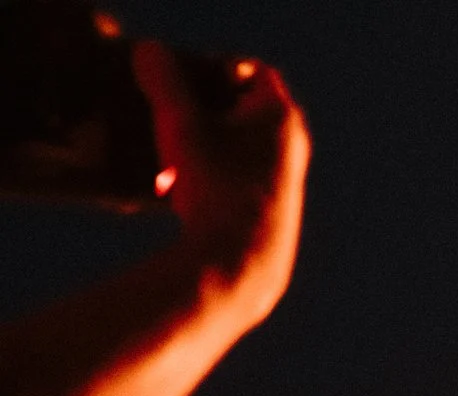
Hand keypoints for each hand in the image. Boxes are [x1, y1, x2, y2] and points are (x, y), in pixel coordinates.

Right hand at [133, 42, 308, 307]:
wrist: (240, 265)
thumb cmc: (216, 187)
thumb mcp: (181, 125)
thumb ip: (164, 81)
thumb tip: (150, 52)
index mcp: (282, 117)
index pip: (252, 73)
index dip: (216, 69)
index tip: (183, 82)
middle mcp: (293, 147)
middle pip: (242, 109)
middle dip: (203, 109)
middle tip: (170, 117)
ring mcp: (285, 182)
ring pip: (235, 147)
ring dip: (199, 146)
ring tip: (166, 160)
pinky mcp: (271, 212)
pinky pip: (232, 180)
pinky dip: (205, 177)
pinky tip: (174, 193)